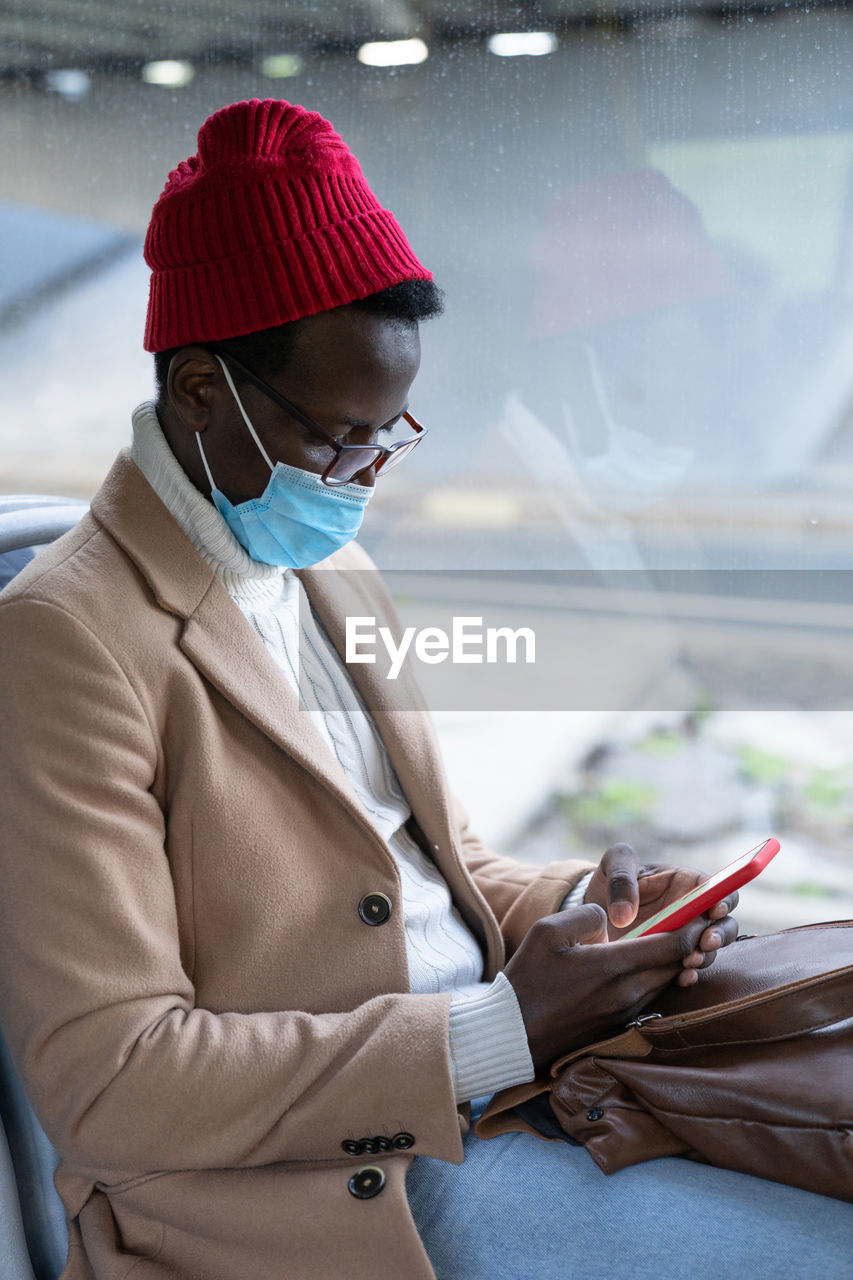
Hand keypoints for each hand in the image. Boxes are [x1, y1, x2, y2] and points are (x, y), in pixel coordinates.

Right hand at [504, 904, 715, 1070]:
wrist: (513, 1035)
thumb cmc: (527, 980)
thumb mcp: (548, 931)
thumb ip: (587, 914)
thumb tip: (611, 919)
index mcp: (614, 966)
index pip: (674, 945)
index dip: (693, 924)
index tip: (703, 909)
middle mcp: (629, 993)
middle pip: (679, 964)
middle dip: (692, 941)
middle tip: (699, 920)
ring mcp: (627, 1013)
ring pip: (668, 982)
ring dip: (678, 961)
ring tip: (678, 939)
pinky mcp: (621, 1025)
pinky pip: (653, 997)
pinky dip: (660, 978)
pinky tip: (650, 966)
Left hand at [584, 842, 738, 986]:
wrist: (593, 908)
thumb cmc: (610, 878)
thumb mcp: (614, 864)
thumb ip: (621, 880)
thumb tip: (623, 917)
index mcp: (687, 883)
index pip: (717, 889)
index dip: (724, 899)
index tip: (715, 910)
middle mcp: (692, 912)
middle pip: (723, 924)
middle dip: (720, 934)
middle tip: (706, 942)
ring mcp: (683, 938)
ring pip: (709, 950)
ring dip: (705, 956)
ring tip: (689, 961)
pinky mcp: (670, 960)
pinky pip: (687, 970)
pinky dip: (688, 975)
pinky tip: (682, 977)